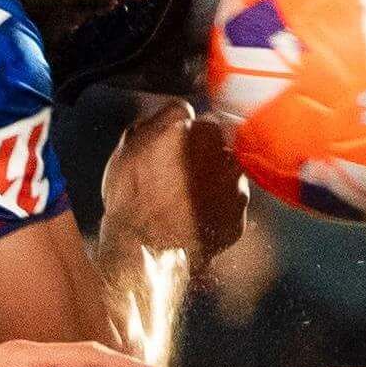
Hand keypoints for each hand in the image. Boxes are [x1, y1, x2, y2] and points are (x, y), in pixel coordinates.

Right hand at [101, 95, 247, 263]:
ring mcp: (234, 188)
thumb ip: (155, 124)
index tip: (172, 147)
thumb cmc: (130, 203)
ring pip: (228, 175)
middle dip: (202, 156)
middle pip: (217, 144)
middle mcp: (220, 154)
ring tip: (183, 203)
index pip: (196, 117)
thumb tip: (173, 114)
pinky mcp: (238, 218)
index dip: (182, 133)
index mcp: (191, 130)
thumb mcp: (128, 151)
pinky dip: (217, 212)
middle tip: (176, 177)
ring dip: (213, 183)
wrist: (145, 252)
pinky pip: (231, 208)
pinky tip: (192, 221)